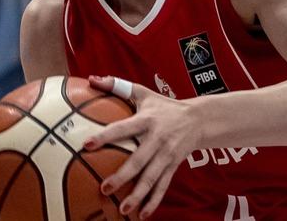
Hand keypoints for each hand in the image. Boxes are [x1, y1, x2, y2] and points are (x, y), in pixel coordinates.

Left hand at [84, 75, 200, 218]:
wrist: (199, 119)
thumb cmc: (164, 106)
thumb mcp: (144, 93)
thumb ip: (117, 86)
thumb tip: (92, 79)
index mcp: (147, 120)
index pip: (123, 128)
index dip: (105, 135)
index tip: (87, 144)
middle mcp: (158, 139)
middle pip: (139, 159)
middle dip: (123, 175)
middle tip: (105, 188)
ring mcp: (167, 155)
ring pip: (152, 177)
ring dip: (138, 194)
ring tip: (124, 208)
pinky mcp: (173, 166)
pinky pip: (163, 186)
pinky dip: (154, 201)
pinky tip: (142, 214)